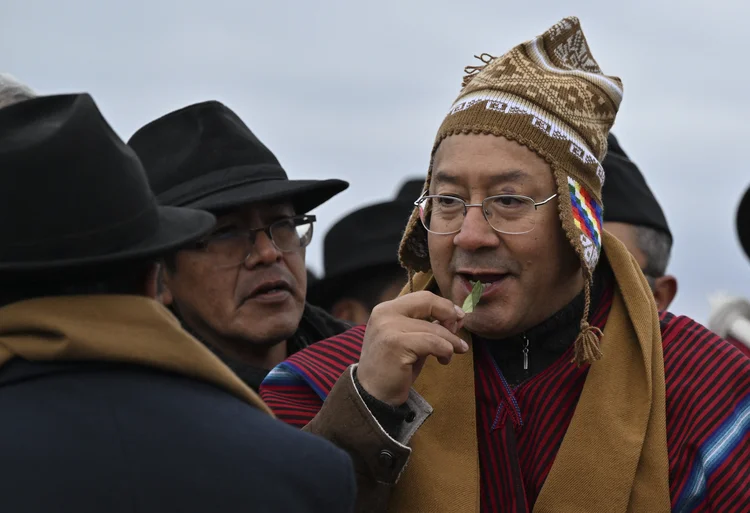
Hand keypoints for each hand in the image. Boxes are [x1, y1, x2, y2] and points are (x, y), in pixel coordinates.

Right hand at [356, 291, 467, 405]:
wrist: (373, 395)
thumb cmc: (394, 368)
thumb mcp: (412, 341)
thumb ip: (429, 327)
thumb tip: (458, 317)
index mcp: (386, 309)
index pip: (422, 297)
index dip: (444, 305)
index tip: (458, 318)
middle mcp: (385, 314)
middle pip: (428, 303)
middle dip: (450, 316)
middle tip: (458, 335)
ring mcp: (389, 327)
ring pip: (434, 328)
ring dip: (451, 342)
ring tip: (454, 353)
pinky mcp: (397, 344)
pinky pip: (433, 343)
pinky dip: (445, 351)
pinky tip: (444, 360)